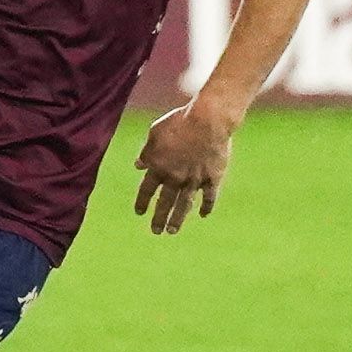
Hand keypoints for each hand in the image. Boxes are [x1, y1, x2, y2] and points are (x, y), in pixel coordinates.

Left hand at [133, 102, 232, 234]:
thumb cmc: (180, 121)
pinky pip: (210, 197)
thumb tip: (138, 165)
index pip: (147, 190)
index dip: (142, 202)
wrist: (208, 120)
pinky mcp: (213, 178)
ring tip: (172, 231)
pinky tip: (204, 215)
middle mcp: (175, 177)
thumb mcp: (156, 132)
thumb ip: (147, 151)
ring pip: (184, 205)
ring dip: (177, 220)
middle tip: (155, 231)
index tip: (139, 213)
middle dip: (158, 218)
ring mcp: (195, 180)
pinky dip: (206, 207)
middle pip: (165, 203)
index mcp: (159, 167)